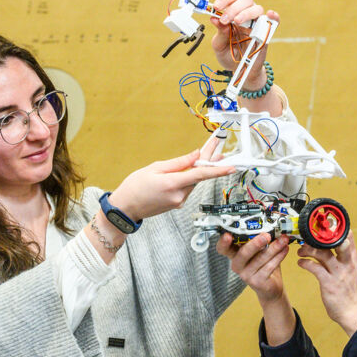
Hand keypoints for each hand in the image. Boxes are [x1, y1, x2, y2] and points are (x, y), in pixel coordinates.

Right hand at [108, 147, 232, 221]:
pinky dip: (190, 178)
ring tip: (208, 155)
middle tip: (219, 148)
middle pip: (199, 176)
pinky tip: (190, 169)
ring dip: (200, 169)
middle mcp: (179, 195)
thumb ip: (179, 162)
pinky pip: (187, 187)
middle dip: (210, 161)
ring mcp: (179, 201)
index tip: (231, 166)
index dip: (218, 170)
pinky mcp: (177, 204)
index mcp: (172, 184)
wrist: (126, 208)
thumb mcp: (155, 168)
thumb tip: (196, 155)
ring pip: (194, 182)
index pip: (200, 175)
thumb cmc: (135, 186)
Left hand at [208, 0, 277, 89]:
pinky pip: (274, 21)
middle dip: (233, 8)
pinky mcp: (266, 33)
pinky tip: (270, 15)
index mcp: (233, 14)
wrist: (240, 70)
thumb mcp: (219, 45)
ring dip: (246, 12)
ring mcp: (257, 24)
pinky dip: (274, 16)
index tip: (216, 7)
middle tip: (225, 20)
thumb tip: (214, 18)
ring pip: (257, 8)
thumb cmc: (229, 55)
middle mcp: (246, 16)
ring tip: (237, 22)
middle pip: (245, 0)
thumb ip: (219, 32)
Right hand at [216, 231, 290, 304]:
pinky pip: (269, 267)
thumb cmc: (263, 264)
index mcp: (234, 254)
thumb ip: (259, 238)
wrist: (271, 287)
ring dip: (274, 248)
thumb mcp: (259, 250)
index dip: (223, 243)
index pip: (223, 248)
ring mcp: (246, 275)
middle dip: (255, 244)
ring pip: (260, 259)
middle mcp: (237, 265)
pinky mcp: (257, 282)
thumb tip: (270, 223)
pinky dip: (279, 257)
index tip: (227, 235)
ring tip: (283, 240)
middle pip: (242, 254)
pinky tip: (285, 249)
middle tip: (267, 236)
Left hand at [296, 231, 356, 336]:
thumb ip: (346, 257)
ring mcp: (338, 273)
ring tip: (300, 251)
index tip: (325, 222)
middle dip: (321, 235)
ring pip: (322, 253)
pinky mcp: (329, 284)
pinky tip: (301, 263)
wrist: (354, 312)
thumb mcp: (352, 271)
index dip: (338, 228)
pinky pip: (315, 268)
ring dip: (308, 250)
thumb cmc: (350, 292)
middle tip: (308, 234)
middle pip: (336, 242)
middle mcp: (346, 264)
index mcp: (352, 259)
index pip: (348, 238)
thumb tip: (341, 243)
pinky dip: (305, 263)